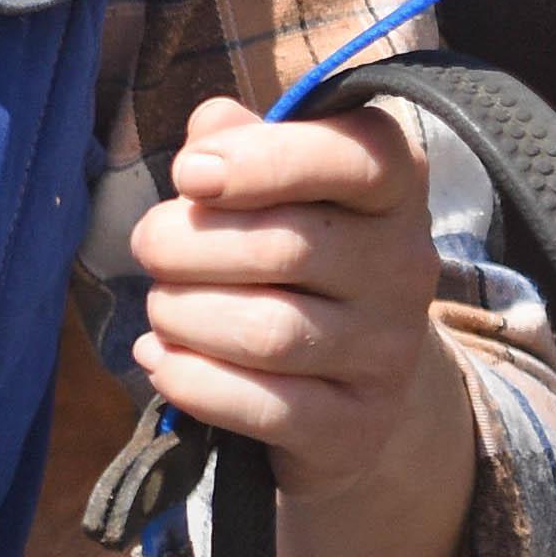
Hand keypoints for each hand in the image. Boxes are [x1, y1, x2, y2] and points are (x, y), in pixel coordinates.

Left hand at [128, 94, 484, 556]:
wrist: (352, 382)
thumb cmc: (298, 253)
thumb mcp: (278, 185)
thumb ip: (243, 141)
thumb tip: (208, 130)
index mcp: (395, 187)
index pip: (355, 156)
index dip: (265, 160)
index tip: (188, 174)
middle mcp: (406, 266)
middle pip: (287, 246)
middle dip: (189, 243)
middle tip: (149, 247)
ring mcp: (388, 353)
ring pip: (268, 331)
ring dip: (184, 314)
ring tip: (160, 305)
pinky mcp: (356, 426)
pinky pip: (263, 406)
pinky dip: (193, 380)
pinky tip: (161, 359)